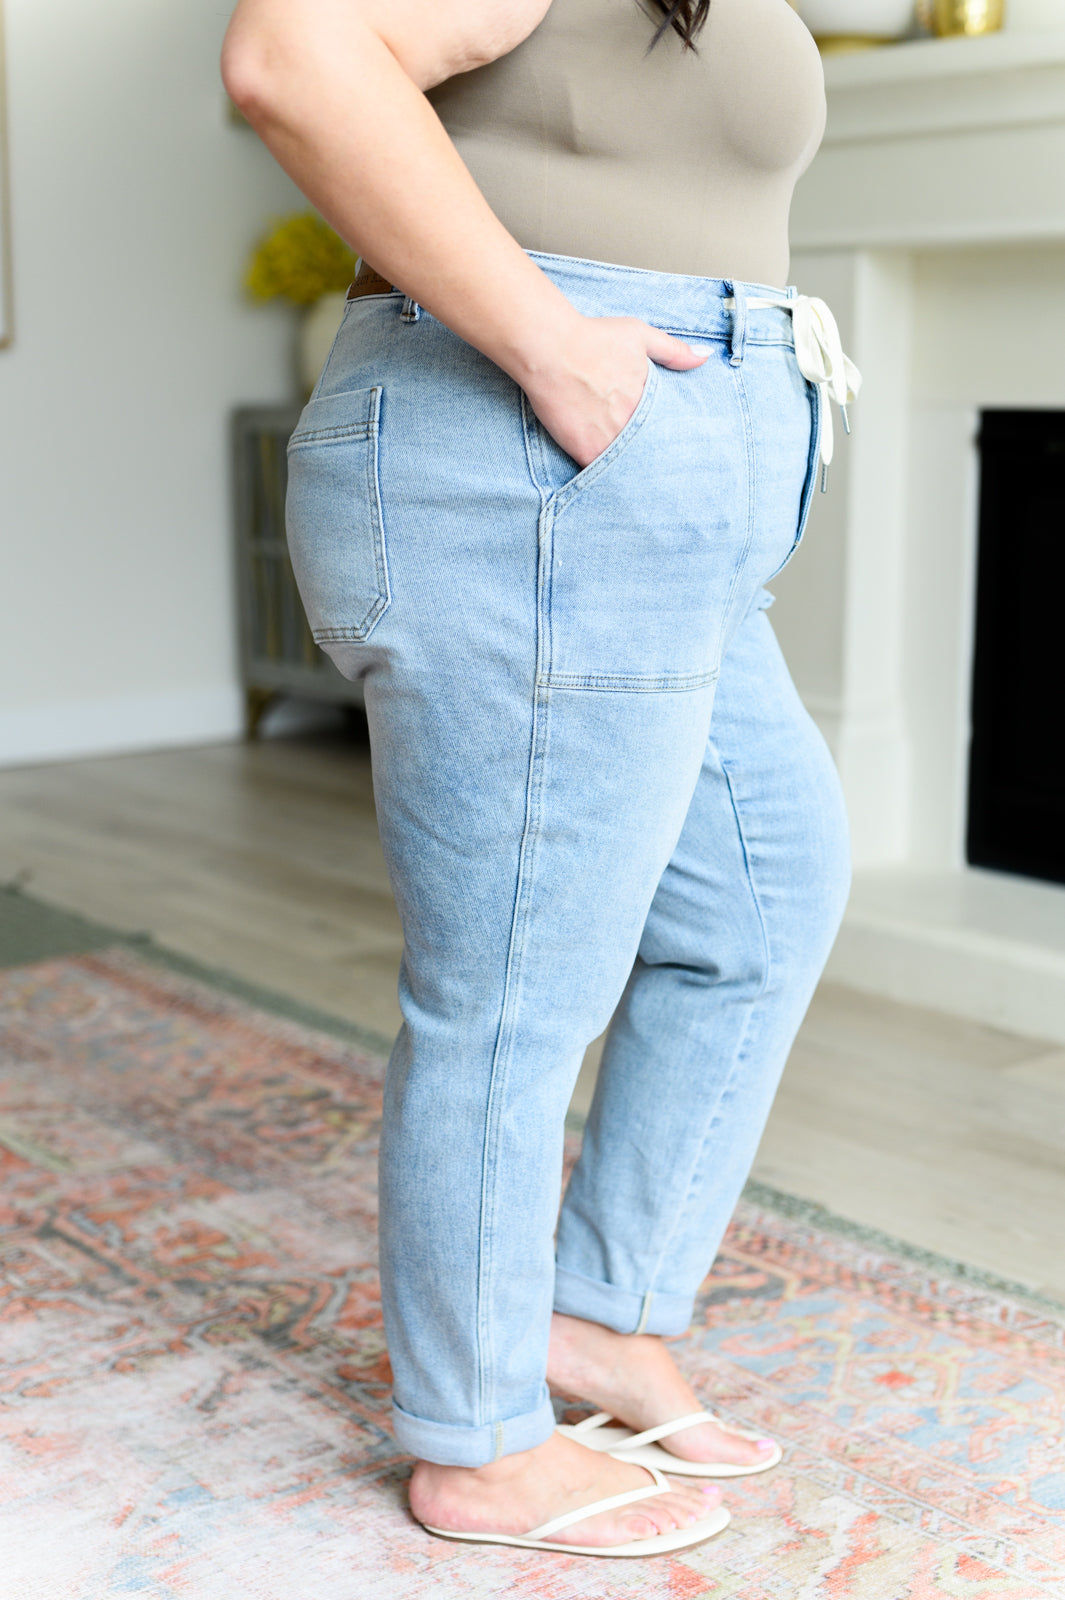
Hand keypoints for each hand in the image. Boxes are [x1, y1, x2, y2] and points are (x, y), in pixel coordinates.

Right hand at [519, 315, 705, 469]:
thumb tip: (705, 358)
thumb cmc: (593, 338)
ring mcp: (609, 440)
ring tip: (640, 483)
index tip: (674, 448)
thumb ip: (674, 351)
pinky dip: (607, 475)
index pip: (670, 430)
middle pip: (651, 451)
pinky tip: (613, 481)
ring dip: (632, 470)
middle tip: (662, 473)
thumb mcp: (640, 336)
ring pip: (628, 465)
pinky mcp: (585, 451)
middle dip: (654, 459)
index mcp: (650, 401)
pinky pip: (601, 473)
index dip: (670, 439)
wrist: (549, 349)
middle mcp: (633, 424)